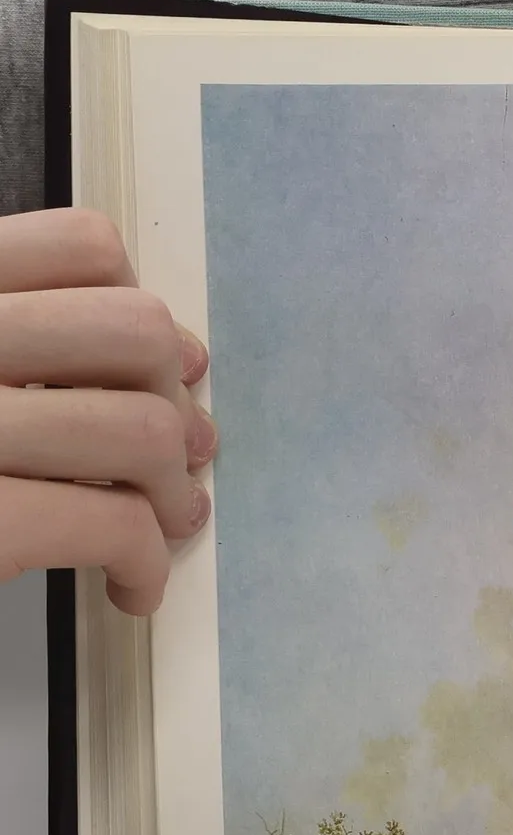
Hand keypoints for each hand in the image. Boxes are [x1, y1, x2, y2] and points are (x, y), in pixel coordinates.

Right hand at [0, 209, 215, 614]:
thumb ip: (15, 346)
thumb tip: (176, 357)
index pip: (81, 247)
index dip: (141, 313)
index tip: (160, 373)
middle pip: (133, 332)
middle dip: (172, 404)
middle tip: (168, 465)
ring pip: (143, 431)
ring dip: (171, 493)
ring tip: (158, 527)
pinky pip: (112, 525)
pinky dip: (142, 564)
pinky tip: (125, 588)